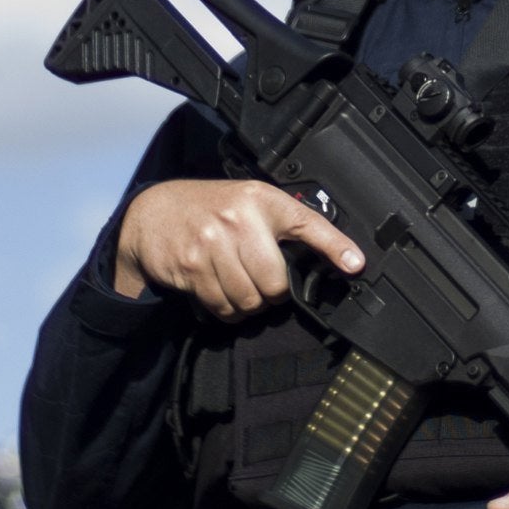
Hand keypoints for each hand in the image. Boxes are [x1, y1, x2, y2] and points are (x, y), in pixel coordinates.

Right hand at [115, 179, 362, 315]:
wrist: (154, 213)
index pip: (307, 223)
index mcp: (261, 200)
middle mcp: (239, 219)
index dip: (334, 246)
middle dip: (272, 293)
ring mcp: (212, 243)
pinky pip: (223, 306)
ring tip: (241, 287)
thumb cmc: (210, 208)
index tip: (355, 265)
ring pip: (249, 299)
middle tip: (263, 283)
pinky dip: (227, 309)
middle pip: (275, 282)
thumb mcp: (251, 203)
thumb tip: (335, 256)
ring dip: (249, 304)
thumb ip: (286, 226)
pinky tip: (221, 291)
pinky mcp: (192, 267)